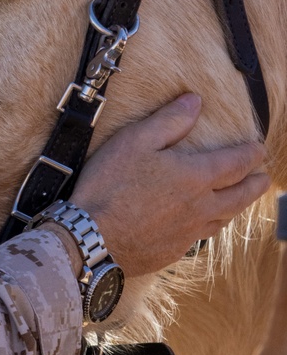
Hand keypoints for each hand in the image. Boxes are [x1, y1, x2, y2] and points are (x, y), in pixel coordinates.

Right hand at [71, 93, 268, 277]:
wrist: (91, 238)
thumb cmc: (110, 185)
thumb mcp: (136, 141)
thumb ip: (169, 121)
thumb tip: (195, 102)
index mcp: (195, 177)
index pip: (235, 163)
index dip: (250, 154)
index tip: (259, 149)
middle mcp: (200, 207)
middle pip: (240, 196)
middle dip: (255, 185)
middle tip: (263, 179)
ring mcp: (188, 233)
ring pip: (222, 220)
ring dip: (235, 208)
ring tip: (237, 201)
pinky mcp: (172, 252)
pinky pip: (199, 238)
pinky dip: (207, 227)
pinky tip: (199, 226)